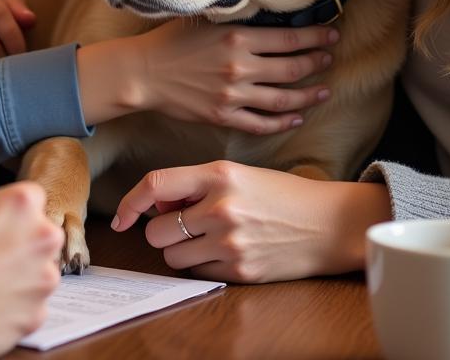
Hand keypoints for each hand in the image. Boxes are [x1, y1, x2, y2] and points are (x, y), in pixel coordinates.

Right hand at [0, 182, 63, 359]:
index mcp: (22, 203)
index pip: (32, 198)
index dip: (13, 211)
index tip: (2, 221)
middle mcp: (42, 236)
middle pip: (43, 234)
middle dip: (24, 244)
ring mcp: (44, 276)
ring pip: (40, 272)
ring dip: (22, 277)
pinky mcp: (38, 312)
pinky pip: (32, 306)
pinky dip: (16, 309)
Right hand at [79, 21, 336, 132]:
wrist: (143, 72)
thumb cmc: (172, 41)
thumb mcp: (206, 18)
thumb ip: (237, 18)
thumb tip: (267, 14)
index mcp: (238, 37)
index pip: (289, 38)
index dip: (315, 37)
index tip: (331, 35)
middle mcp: (240, 66)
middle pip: (292, 68)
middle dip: (317, 63)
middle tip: (330, 59)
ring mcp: (233, 94)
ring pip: (283, 99)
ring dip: (308, 96)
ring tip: (324, 91)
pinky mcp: (224, 116)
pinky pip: (261, 123)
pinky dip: (283, 122)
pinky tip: (296, 117)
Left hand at [111, 162, 390, 282]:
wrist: (329, 223)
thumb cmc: (281, 194)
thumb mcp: (238, 175)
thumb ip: (196, 185)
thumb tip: (154, 206)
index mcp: (219, 175)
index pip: (156, 184)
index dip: (129, 202)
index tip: (120, 217)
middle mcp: (221, 207)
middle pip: (156, 230)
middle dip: (162, 230)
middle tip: (183, 223)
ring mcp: (230, 242)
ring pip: (172, 256)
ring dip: (180, 250)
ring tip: (207, 237)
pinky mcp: (240, 271)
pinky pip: (197, 274)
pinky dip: (202, 265)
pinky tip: (226, 252)